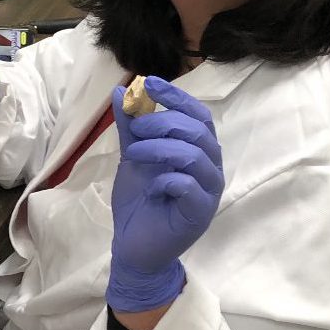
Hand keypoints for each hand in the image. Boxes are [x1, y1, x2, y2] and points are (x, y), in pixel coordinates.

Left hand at [106, 76, 223, 312]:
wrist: (134, 246)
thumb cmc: (140, 200)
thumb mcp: (132, 157)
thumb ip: (130, 127)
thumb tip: (120, 90)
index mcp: (197, 151)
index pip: (197, 114)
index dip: (176, 96)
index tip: (149, 83)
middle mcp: (209, 167)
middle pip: (198, 130)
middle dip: (163, 121)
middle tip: (136, 128)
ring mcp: (207, 191)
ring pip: (195, 155)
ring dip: (160, 147)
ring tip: (136, 154)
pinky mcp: (199, 213)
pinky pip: (190, 186)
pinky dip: (167, 179)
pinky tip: (152, 187)